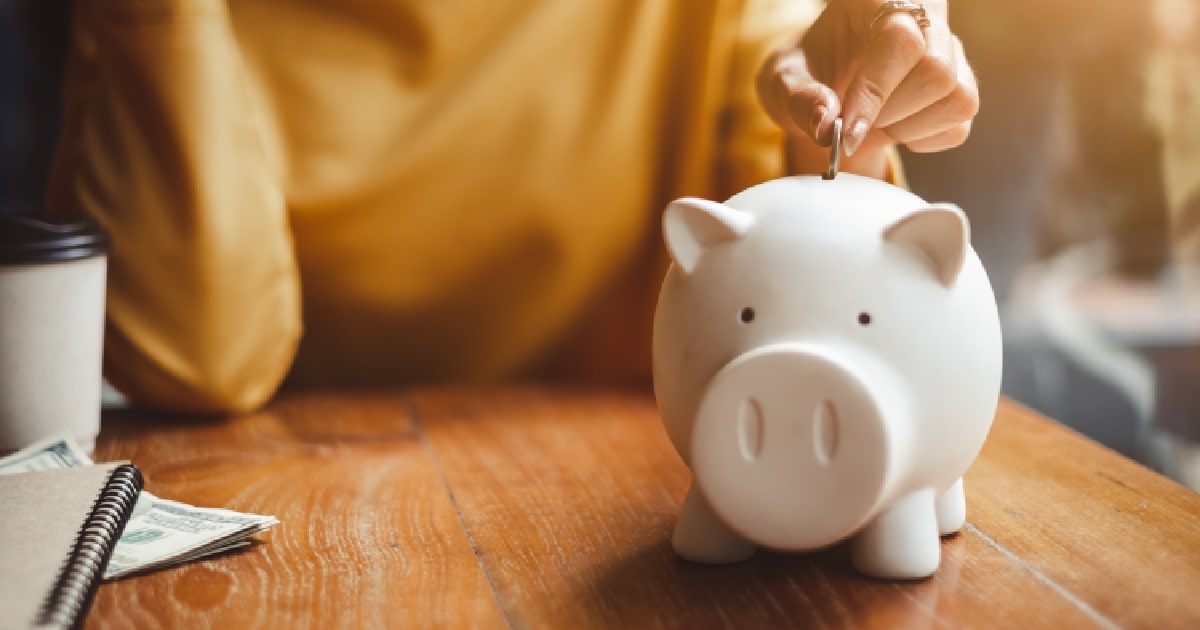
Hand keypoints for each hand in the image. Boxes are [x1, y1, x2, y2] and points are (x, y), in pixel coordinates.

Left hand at [757, 0, 977, 160]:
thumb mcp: (782, 81)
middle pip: (937, 69)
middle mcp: (924, 16)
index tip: (847, 129)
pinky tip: (894, 127)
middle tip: (854, 122)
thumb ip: (798, 98)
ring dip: (907, 127)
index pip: (899, 39)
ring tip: (874, 122)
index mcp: (877, 0)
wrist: (824, 88)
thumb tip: (826, 125)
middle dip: (890, 112)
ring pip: (957, 96)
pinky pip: (959, 124)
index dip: (875, 89)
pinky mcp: (960, 86)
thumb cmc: (805, 74)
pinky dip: (923, 140)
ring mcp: (949, 50)